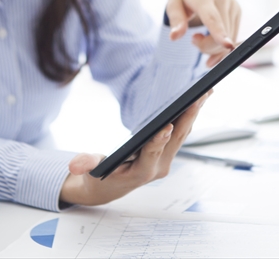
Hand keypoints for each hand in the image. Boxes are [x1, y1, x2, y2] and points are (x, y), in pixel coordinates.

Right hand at [59, 91, 211, 205]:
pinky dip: (189, 116)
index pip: (152, 155)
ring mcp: (166, 159)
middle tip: (197, 98)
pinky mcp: (168, 151)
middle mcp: (158, 167)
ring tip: (203, 92)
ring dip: (193, 114)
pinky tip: (198, 99)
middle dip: (186, 119)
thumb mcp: (89, 171)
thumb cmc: (99, 176)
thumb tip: (75, 163)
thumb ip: (85, 164)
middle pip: (175, 141)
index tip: (166, 127)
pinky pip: (182, 132)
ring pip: (183, 135)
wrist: (108, 186)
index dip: (159, 142)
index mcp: (140, 173)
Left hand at [165, 0, 240, 67]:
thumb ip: (176, 20)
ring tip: (200, 37)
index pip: (213, 18)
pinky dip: (223, 45)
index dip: (219, 33)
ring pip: (229, 38)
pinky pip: (234, 36)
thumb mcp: (173, 2)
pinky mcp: (238, 10)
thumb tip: (174, 37)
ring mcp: (232, 4)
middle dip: (206, 47)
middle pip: (222, 34)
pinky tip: (212, 42)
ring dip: (214, 47)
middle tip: (193, 39)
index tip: (227, 45)